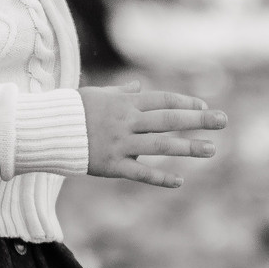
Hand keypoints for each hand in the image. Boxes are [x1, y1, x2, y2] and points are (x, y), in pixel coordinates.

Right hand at [82, 83, 226, 186]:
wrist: (45, 130)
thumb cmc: (71, 110)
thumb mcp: (97, 95)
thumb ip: (121, 93)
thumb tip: (138, 86)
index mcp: (125, 104)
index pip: (162, 100)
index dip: (184, 103)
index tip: (204, 106)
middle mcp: (126, 122)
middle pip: (168, 120)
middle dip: (198, 120)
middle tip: (223, 121)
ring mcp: (121, 144)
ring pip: (160, 145)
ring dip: (187, 147)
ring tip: (211, 149)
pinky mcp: (112, 165)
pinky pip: (140, 172)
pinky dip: (160, 177)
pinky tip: (179, 181)